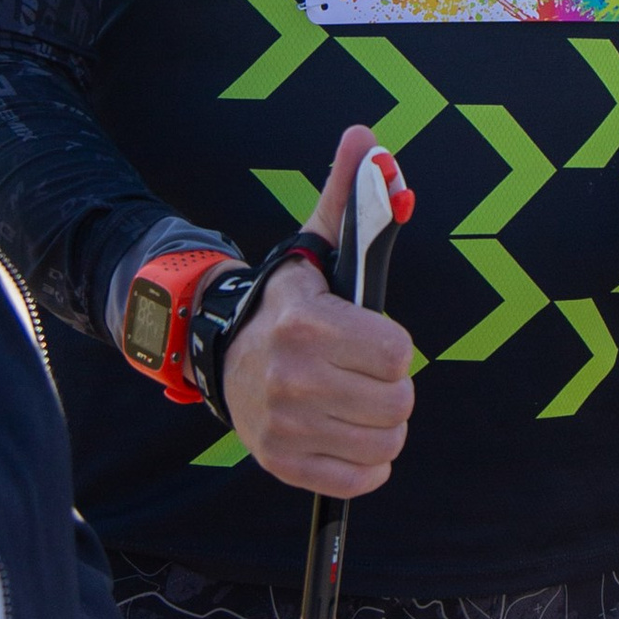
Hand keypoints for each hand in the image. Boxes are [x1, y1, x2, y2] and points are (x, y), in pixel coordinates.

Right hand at [223, 126, 413, 494]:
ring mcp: (286, 426)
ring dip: (382, 426)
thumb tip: (367, 138)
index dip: (394, 345)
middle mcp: (292, 378)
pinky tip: (348, 434)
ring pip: (386, 443)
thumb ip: (349, 197)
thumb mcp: (316, 250)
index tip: (372, 338)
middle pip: (398, 402)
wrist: (220, 358)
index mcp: (307, 325)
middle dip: (391, 387)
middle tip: (365, 373)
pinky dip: (367, 464)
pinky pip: (362, 480)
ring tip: (358, 402)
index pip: (399, 353)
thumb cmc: (288, 305)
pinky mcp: (285, 464)